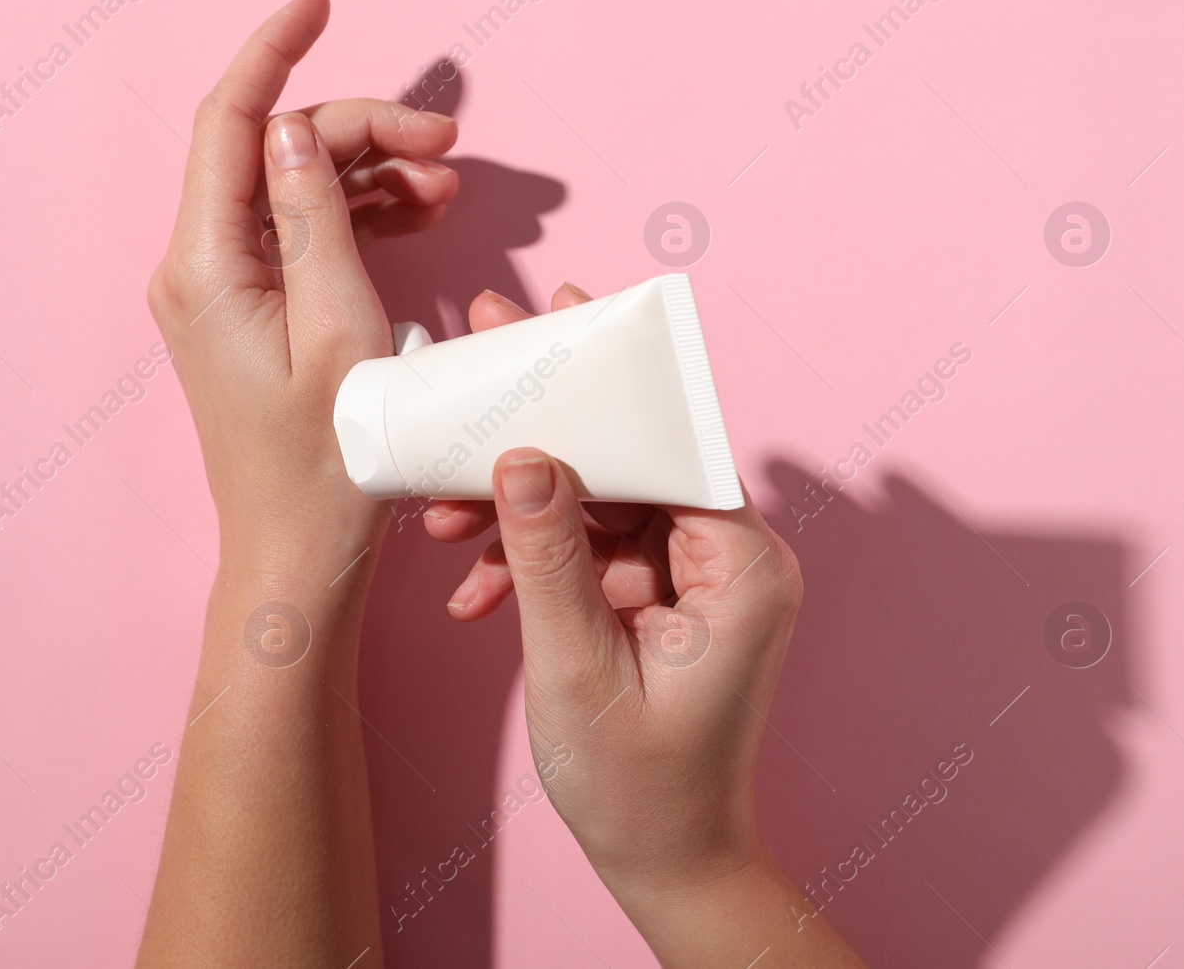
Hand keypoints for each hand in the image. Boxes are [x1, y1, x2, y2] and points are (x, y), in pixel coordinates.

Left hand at [147, 0, 459, 574]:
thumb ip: (317, 218)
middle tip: (447, 146)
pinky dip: (356, 218)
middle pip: (275, 151)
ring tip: (448, 190)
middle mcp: (198, 267)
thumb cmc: (328, 465)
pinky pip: (299, 235)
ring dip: (368, 176)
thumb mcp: (342, 331)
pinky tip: (417, 219)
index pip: (231, 121)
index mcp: (206, 265)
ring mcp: (220, 290)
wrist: (298, 555)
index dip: (274, 48)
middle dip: (361, 132)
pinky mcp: (248, 311)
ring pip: (293, 190)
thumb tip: (297, 127)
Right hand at [424, 287, 861, 963]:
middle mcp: (733, 560)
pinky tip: (473, 593)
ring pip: (600, 503)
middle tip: (476, 376)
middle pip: (630, 460)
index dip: (603, 382)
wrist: (668, 861)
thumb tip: (523, 454)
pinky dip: (533, 563)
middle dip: (542, 437)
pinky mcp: (664, 598)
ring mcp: (698, 578)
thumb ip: (548, 556)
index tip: (548, 321)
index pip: (670, 442)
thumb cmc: (640, 787)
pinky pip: (592, 551)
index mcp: (743, 568)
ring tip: (441, 519)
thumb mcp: (577, 667)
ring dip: (519, 512)